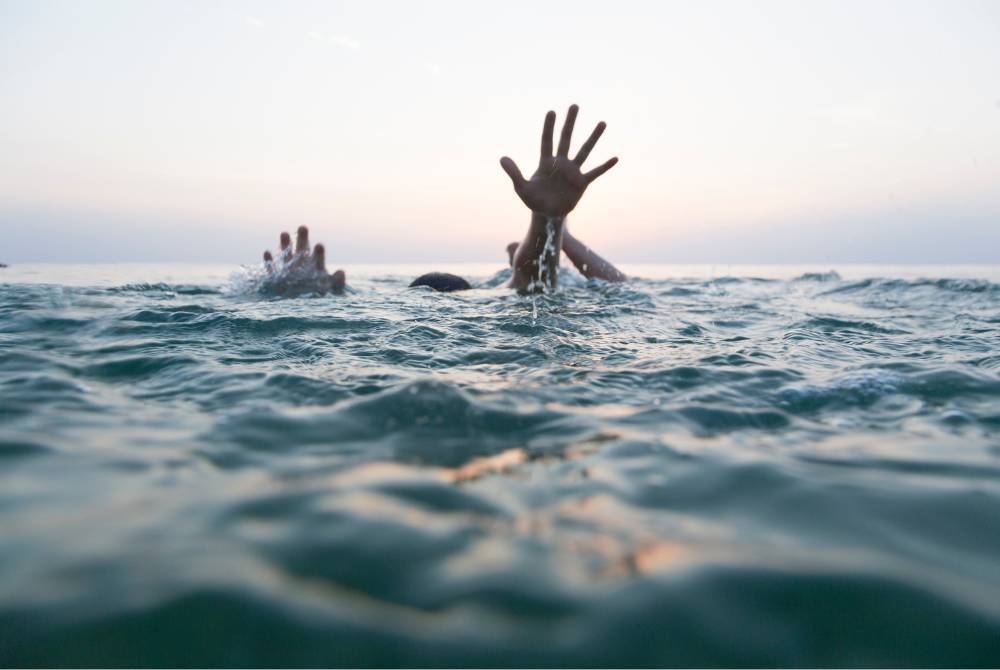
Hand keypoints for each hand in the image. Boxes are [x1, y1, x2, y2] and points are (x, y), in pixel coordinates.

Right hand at [263, 226, 345, 292]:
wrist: (304, 307)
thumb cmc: (321, 295)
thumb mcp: (332, 290)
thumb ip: (337, 282)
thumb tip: (341, 272)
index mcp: (316, 266)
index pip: (318, 258)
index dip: (319, 253)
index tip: (319, 246)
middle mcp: (302, 265)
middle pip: (303, 250)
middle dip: (303, 239)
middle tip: (303, 227)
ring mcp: (289, 271)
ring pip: (287, 255)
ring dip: (285, 245)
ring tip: (284, 233)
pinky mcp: (278, 280)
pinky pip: (272, 270)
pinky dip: (269, 262)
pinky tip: (267, 253)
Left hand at [500, 104, 617, 216]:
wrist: (548, 214)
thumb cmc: (534, 200)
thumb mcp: (521, 188)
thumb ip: (514, 172)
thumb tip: (502, 158)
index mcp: (546, 162)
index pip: (547, 141)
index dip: (549, 127)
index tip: (552, 112)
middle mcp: (560, 163)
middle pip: (566, 139)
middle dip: (570, 123)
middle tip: (574, 105)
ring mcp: (572, 172)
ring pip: (584, 151)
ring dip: (593, 138)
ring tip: (602, 122)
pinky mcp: (581, 183)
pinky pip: (595, 173)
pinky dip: (604, 166)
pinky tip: (615, 158)